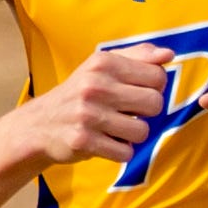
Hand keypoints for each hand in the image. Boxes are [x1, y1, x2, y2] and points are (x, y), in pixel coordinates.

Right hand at [17, 46, 178, 169]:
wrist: (39, 125)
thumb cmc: (79, 94)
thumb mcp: (101, 66)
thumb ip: (138, 56)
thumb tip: (168, 54)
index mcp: (103, 63)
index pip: (157, 76)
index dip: (154, 88)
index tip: (137, 92)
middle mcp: (95, 86)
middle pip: (155, 104)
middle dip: (146, 113)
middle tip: (128, 112)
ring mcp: (88, 114)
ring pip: (142, 131)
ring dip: (132, 135)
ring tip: (115, 128)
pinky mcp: (83, 141)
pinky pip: (125, 153)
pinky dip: (120, 151)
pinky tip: (105, 142)